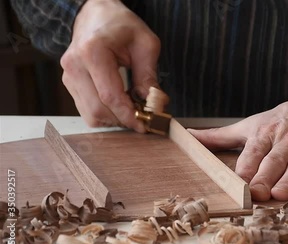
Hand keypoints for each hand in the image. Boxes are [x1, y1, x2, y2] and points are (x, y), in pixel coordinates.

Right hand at [60, 0, 160, 131]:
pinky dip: (106, 114)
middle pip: (98, 110)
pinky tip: (120, 105)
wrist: (97, 14)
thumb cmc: (122, 25)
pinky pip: (86, 110)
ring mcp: (68, 76)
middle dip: (123, 120)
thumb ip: (149, 76)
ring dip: (114, 120)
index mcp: (93, 52)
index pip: (110, 96)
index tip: (145, 124)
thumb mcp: (146, 44)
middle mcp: (75, 65)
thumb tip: (156, 104)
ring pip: (90, 115)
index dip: (128, 115)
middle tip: (143, 120)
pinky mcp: (69, 83)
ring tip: (133, 111)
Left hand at [189, 85, 287, 200]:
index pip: (252, 152)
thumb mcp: (257, 122)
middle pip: (274, 161)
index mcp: (268, 132)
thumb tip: (188, 138)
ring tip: (281, 194)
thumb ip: (222, 135)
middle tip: (253, 195)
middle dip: (263, 177)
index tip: (232, 186)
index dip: (243, 169)